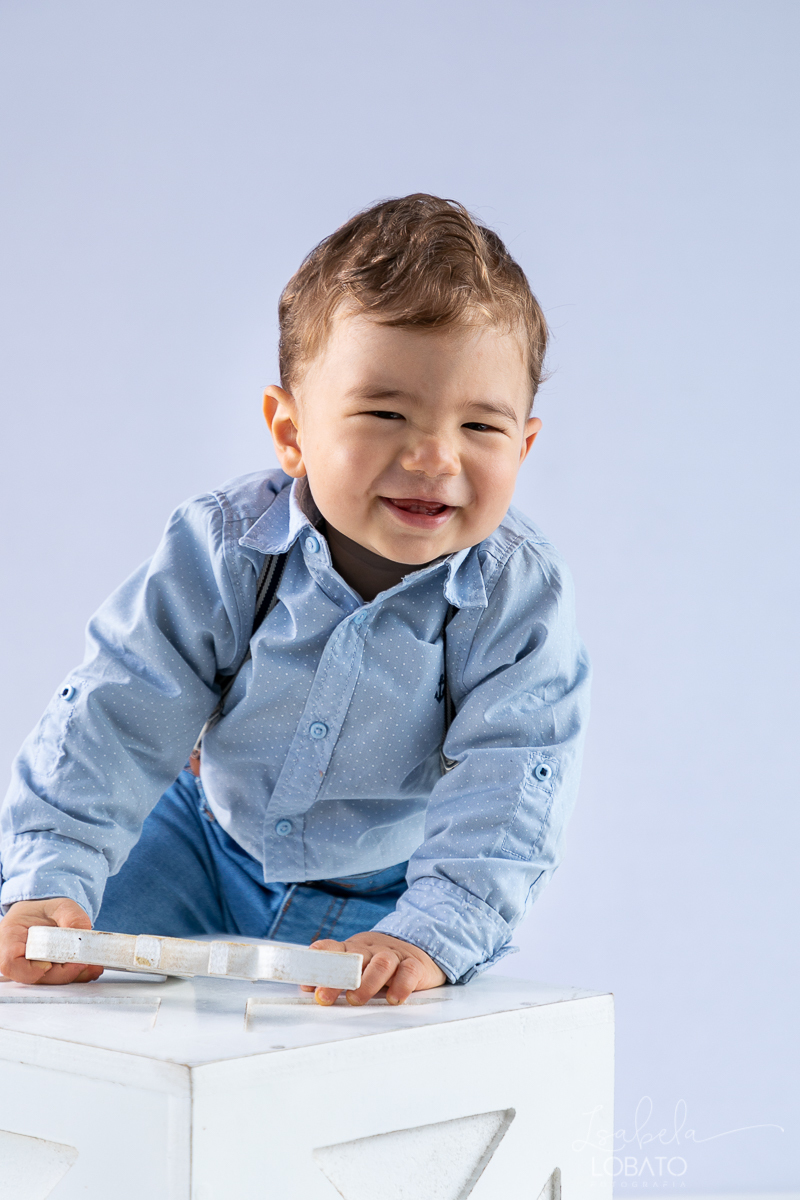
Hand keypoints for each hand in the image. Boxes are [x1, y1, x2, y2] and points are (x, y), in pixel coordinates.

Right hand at [0, 898, 102, 985]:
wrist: (41, 916)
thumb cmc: (42, 911)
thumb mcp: (60, 905)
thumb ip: (72, 916)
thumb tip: (84, 932)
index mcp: (10, 937)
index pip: (10, 963)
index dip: (30, 970)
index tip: (49, 964)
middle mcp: (16, 958)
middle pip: (33, 977)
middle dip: (62, 973)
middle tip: (84, 963)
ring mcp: (28, 970)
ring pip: (48, 981)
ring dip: (72, 976)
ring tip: (94, 966)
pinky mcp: (43, 976)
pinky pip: (57, 980)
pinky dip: (75, 975)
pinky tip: (90, 968)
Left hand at [301, 931, 446, 1006]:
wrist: (419, 950)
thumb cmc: (379, 963)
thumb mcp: (356, 964)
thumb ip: (334, 975)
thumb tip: (307, 987)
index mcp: (355, 948)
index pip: (334, 948)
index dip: (318, 961)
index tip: (307, 977)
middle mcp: (372, 949)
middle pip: (354, 958)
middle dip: (336, 978)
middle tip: (324, 997)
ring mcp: (394, 955)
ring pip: (381, 963)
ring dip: (367, 982)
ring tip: (356, 999)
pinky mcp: (414, 964)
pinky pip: (408, 972)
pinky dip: (401, 986)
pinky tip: (393, 999)